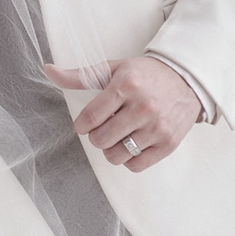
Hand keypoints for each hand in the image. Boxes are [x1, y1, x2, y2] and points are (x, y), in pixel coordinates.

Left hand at [45, 56, 202, 171]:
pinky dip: (129, 160)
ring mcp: (157, 127)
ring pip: (117, 155)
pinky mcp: (169, 143)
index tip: (85, 123)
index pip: (90, 118)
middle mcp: (143, 107)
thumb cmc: (145, 74)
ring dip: (111, 149)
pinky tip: (132, 144)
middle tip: (104, 128)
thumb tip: (48, 70)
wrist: (186, 78)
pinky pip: (136, 165)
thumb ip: (80, 75)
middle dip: (96, 137)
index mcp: (126, 86)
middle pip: (101, 140)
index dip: (82, 125)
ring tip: (118, 137)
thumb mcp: (113, 69)